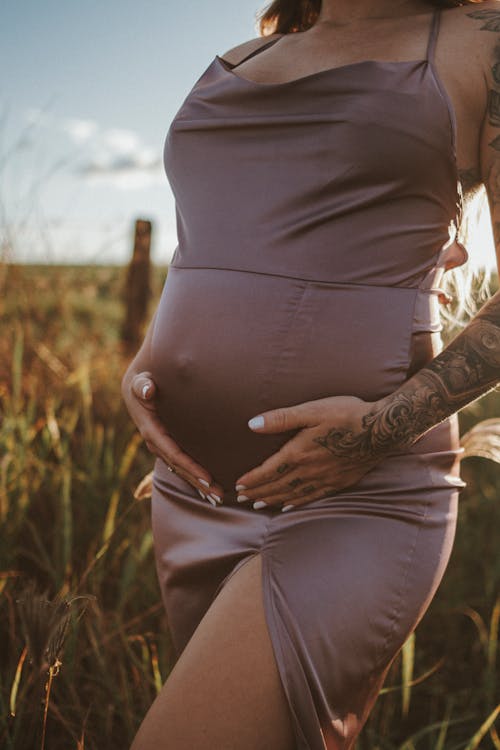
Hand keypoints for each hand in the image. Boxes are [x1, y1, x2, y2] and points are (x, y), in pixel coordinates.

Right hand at [121, 370, 223, 505]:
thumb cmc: (143, 380)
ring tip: (218, 498)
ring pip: (181, 469)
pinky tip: (209, 486)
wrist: (139, 383)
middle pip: (179, 467)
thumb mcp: (140, 381)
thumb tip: (148, 390)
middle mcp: (155, 442)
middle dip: (198, 482)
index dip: (191, 467)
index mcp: (150, 430)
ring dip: (198, 484)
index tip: (208, 478)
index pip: (173, 453)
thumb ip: (143, 386)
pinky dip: (194, 475)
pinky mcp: (168, 444)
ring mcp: (161, 445)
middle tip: (219, 496)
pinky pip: (182, 463)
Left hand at [234, 395, 387, 511]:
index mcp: (299, 452)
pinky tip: (289, 506)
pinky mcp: (339, 482)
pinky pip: (312, 497)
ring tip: (259, 505)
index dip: (252, 480)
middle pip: (277, 486)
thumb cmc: (346, 414)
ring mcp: (325, 479)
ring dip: (273, 500)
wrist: (382, 429)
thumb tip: (252, 424)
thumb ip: (281, 419)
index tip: (238, 485)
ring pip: (292, 494)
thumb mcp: (311, 410)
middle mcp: (309, 470)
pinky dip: (297, 503)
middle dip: (258, 493)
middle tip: (242, 499)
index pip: (268, 471)